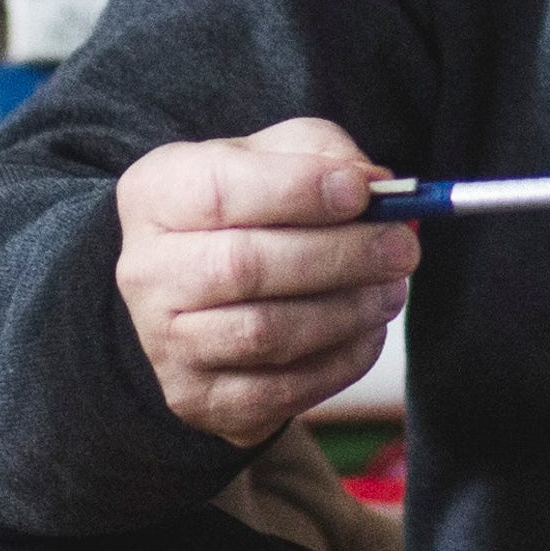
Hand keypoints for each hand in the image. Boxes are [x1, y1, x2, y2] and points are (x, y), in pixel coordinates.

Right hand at [112, 117, 419, 448]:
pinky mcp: (198, 398)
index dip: (298, 190)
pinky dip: (340, 360)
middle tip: (402, 247)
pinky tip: (366, 330)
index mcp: (156, 195)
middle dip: (339, 256)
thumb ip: (319, 153)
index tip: (363, 193)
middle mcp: (147, 271)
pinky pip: (281, 389)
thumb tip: (376, 184)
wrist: (198, 299)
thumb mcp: (270, 158)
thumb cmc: (244, 213)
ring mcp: (167, 342)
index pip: (221, 191)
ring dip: (346, 312)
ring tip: (391, 289)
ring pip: (266, 334)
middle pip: (245, 267)